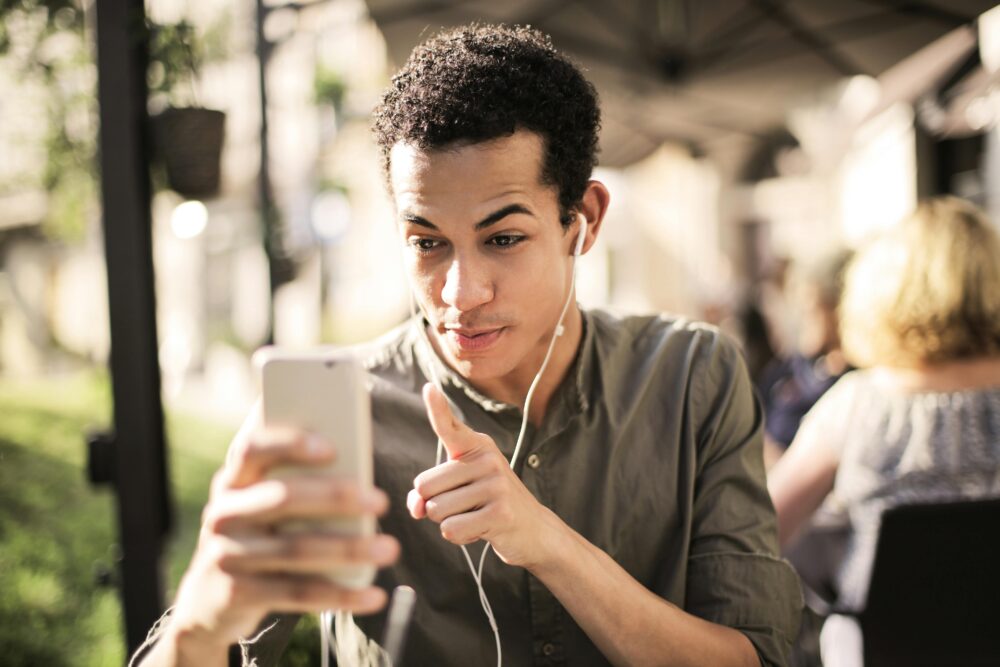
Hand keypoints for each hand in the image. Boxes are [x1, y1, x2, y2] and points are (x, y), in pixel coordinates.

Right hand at [161, 404, 399, 660]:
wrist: (209, 602)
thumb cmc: (258, 535)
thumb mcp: (262, 504)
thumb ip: (295, 482)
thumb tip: (358, 462)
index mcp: (233, 481)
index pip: (251, 449)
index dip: (289, 444)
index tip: (332, 447)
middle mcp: (224, 513)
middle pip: (283, 498)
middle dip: (336, 497)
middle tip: (381, 501)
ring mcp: (227, 555)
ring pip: (296, 549)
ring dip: (349, 549)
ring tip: (390, 549)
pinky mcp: (237, 594)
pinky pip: (298, 594)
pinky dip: (341, 595)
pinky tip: (374, 595)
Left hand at [406, 384, 560, 568]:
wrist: (533, 531)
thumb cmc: (487, 506)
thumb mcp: (458, 492)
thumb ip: (428, 494)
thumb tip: (416, 506)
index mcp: (477, 447)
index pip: (450, 427)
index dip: (437, 408)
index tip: (428, 388)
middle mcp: (487, 459)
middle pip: (425, 486)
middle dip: (434, 504)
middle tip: (465, 506)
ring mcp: (496, 485)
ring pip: (436, 511)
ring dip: (448, 522)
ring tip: (475, 516)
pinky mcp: (500, 512)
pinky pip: (451, 529)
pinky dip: (459, 537)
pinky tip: (481, 530)